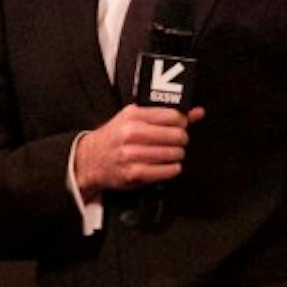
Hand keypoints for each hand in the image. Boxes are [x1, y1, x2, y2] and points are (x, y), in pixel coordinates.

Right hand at [74, 105, 206, 195]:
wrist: (89, 160)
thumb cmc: (115, 137)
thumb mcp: (135, 118)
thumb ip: (167, 115)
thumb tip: (197, 112)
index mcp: (133, 115)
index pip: (173, 116)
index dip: (182, 122)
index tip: (180, 126)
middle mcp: (131, 133)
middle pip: (177, 135)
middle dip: (181, 140)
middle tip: (176, 141)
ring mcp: (131, 154)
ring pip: (174, 154)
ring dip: (177, 155)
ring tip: (170, 153)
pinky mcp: (133, 173)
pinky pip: (166, 171)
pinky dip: (172, 169)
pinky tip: (167, 165)